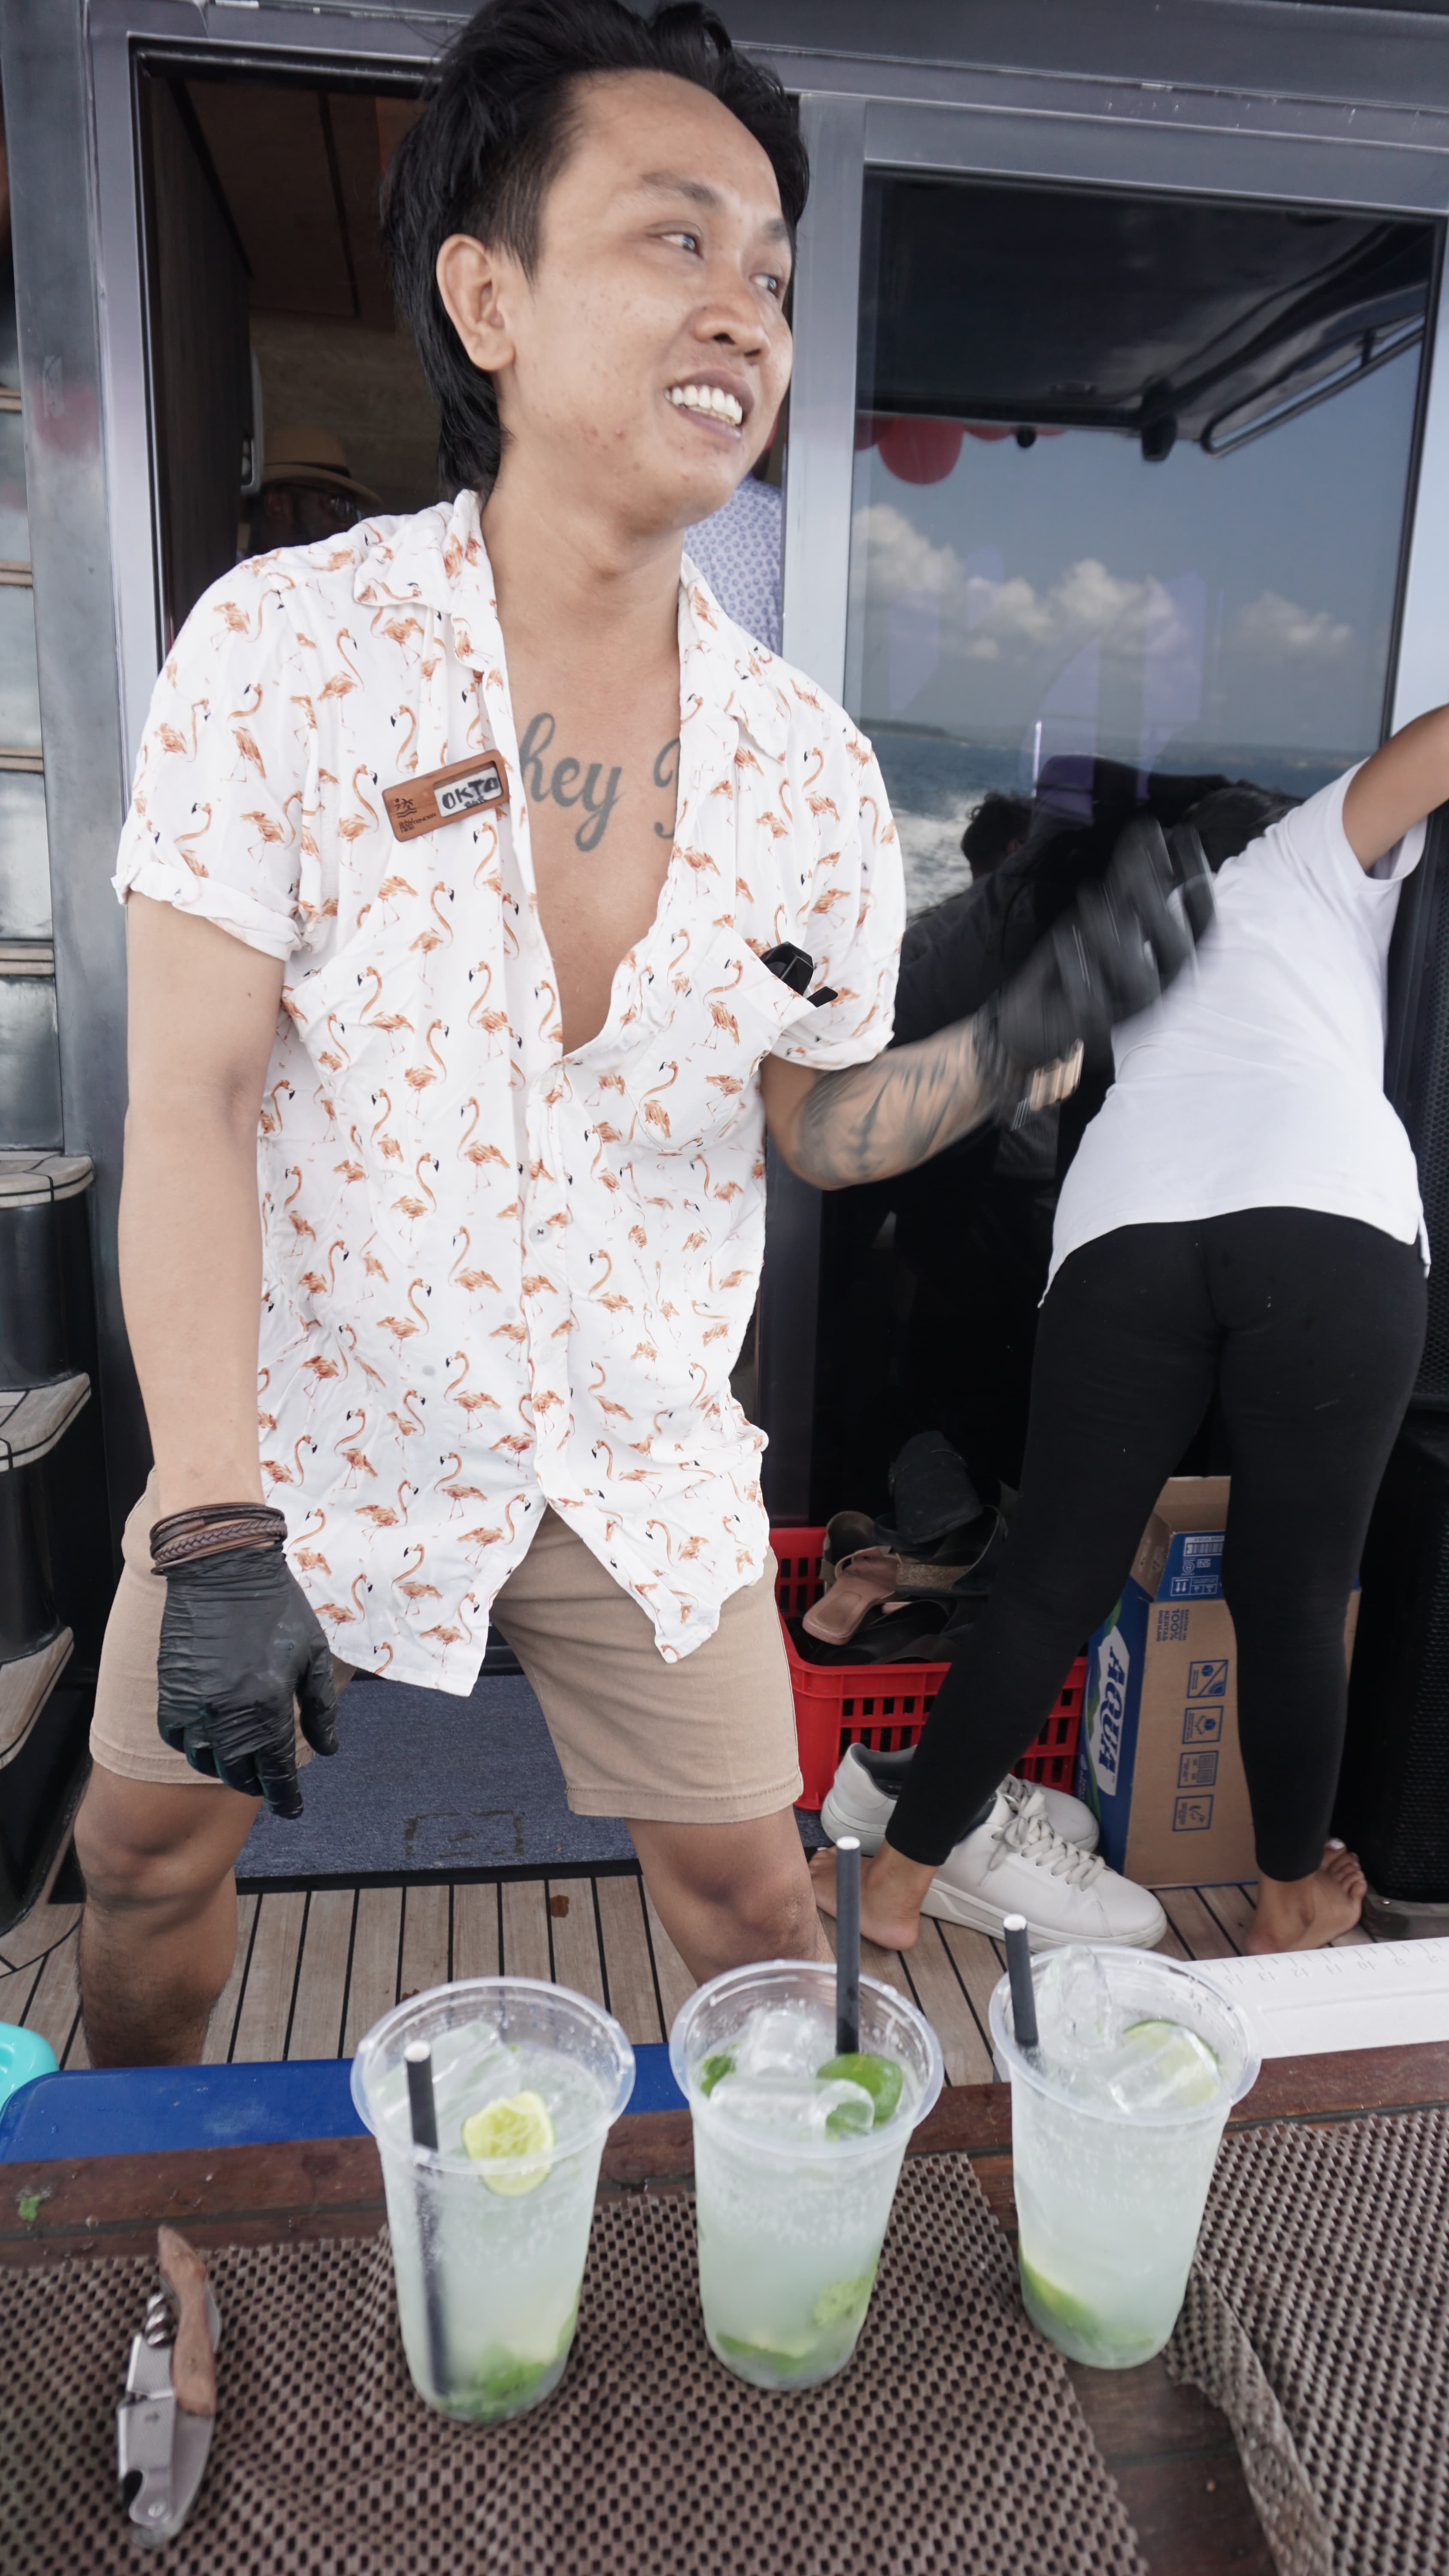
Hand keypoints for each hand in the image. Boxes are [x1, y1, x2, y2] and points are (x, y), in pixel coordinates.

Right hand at [157, 1542, 338, 1817]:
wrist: (222, 1568)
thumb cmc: (275, 1608)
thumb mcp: (311, 1655)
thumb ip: (320, 1707)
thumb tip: (329, 1749)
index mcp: (268, 1707)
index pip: (277, 1773)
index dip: (287, 1797)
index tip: (293, 1809)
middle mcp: (227, 1716)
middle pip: (240, 1775)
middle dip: (258, 1784)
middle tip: (270, 1782)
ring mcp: (194, 1706)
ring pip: (206, 1763)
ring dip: (226, 1768)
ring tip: (242, 1762)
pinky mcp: (169, 1693)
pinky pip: (179, 1738)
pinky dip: (195, 1747)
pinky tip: (211, 1739)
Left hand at [972, 814, 1213, 1112]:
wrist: (1035, 1011)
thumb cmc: (1081, 953)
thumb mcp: (1106, 910)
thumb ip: (1129, 877)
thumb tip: (1150, 826)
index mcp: (1172, 958)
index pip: (1204, 921)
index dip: (1198, 880)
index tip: (1184, 835)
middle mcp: (1161, 985)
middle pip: (1177, 949)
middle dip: (1157, 906)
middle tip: (1129, 869)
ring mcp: (1130, 1010)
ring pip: (1136, 977)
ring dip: (1113, 933)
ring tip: (1088, 893)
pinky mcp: (1094, 1028)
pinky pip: (1092, 1004)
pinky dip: (1077, 968)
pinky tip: (1061, 938)